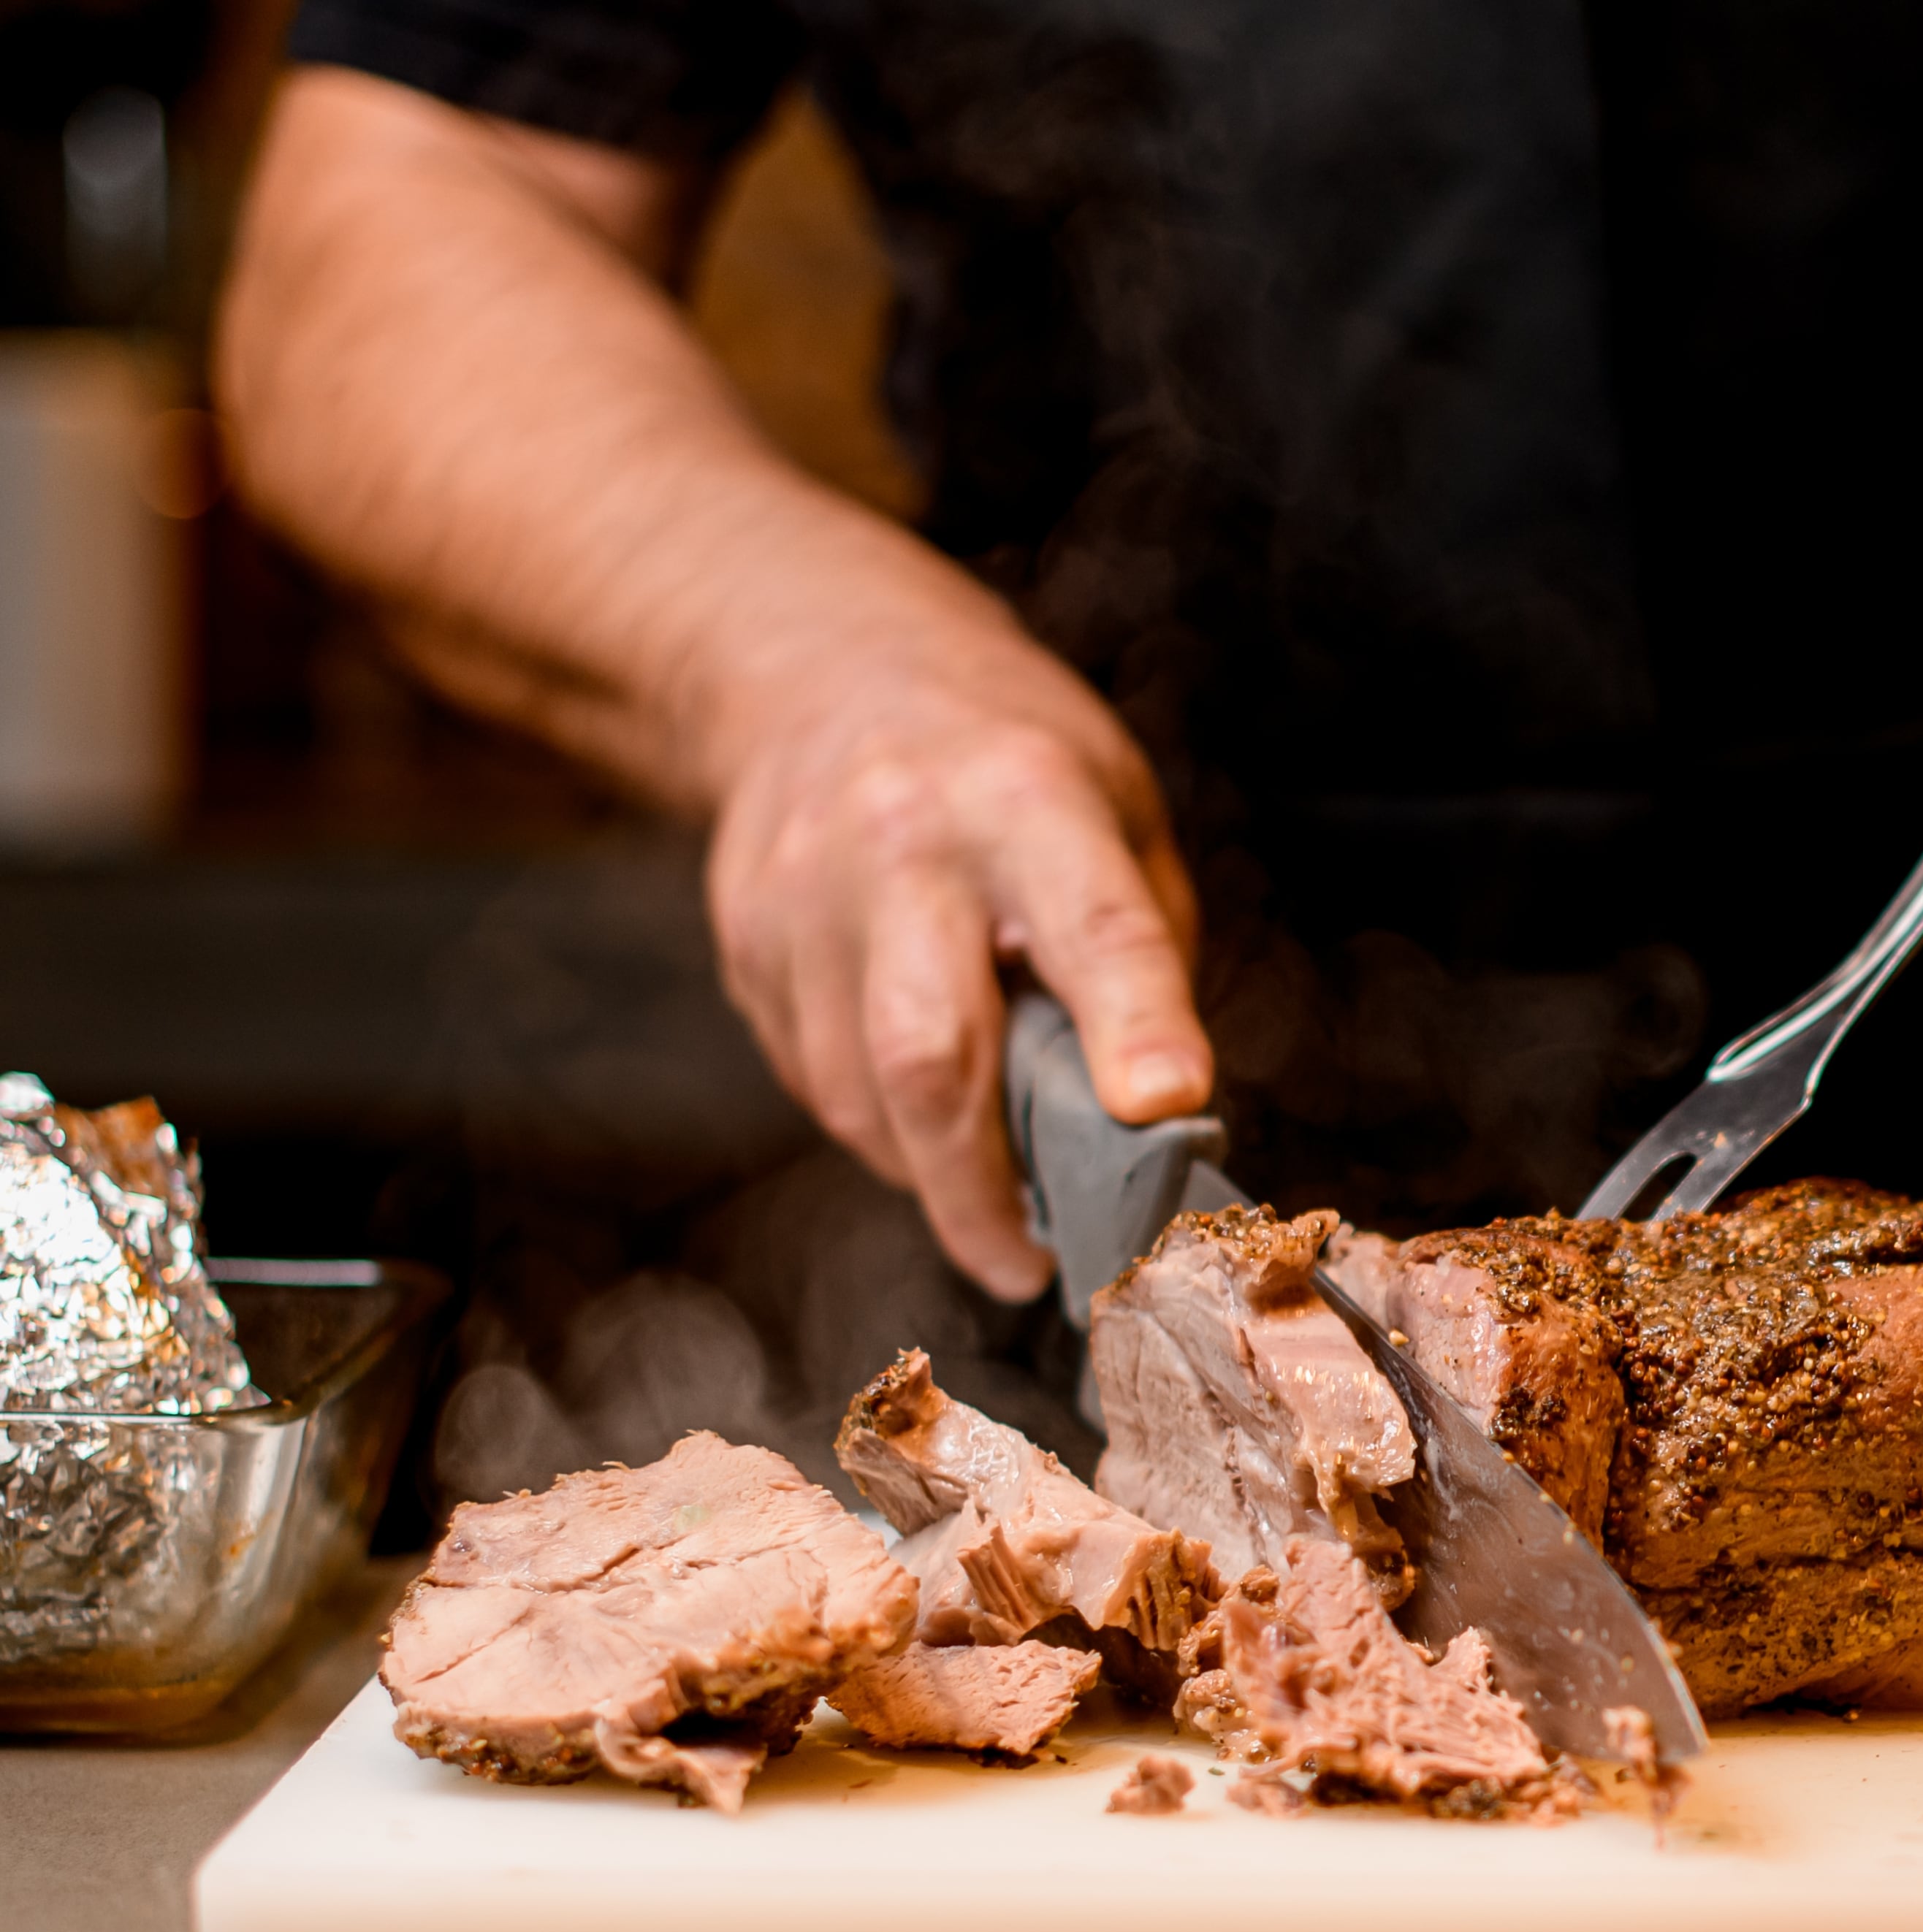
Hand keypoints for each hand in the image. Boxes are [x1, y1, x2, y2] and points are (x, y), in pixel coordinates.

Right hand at [704, 647, 1210, 1300]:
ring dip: (933, 1175)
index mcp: (1028, 798)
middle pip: (930, 1049)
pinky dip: (880, 1127)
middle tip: (1033, 1262)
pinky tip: (919, 1109)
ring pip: (859, 1093)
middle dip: (985, 1186)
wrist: (819, 668)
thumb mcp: (1116, 810)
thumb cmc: (1007, 760)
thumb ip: (1140, 954)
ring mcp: (804, 898)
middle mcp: (904, 844)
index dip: (1133, 1026)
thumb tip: (1152, 1118)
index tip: (1165, 1113)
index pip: (1093, 926)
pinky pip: (818, 1082)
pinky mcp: (746, 946)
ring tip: (990, 1196)